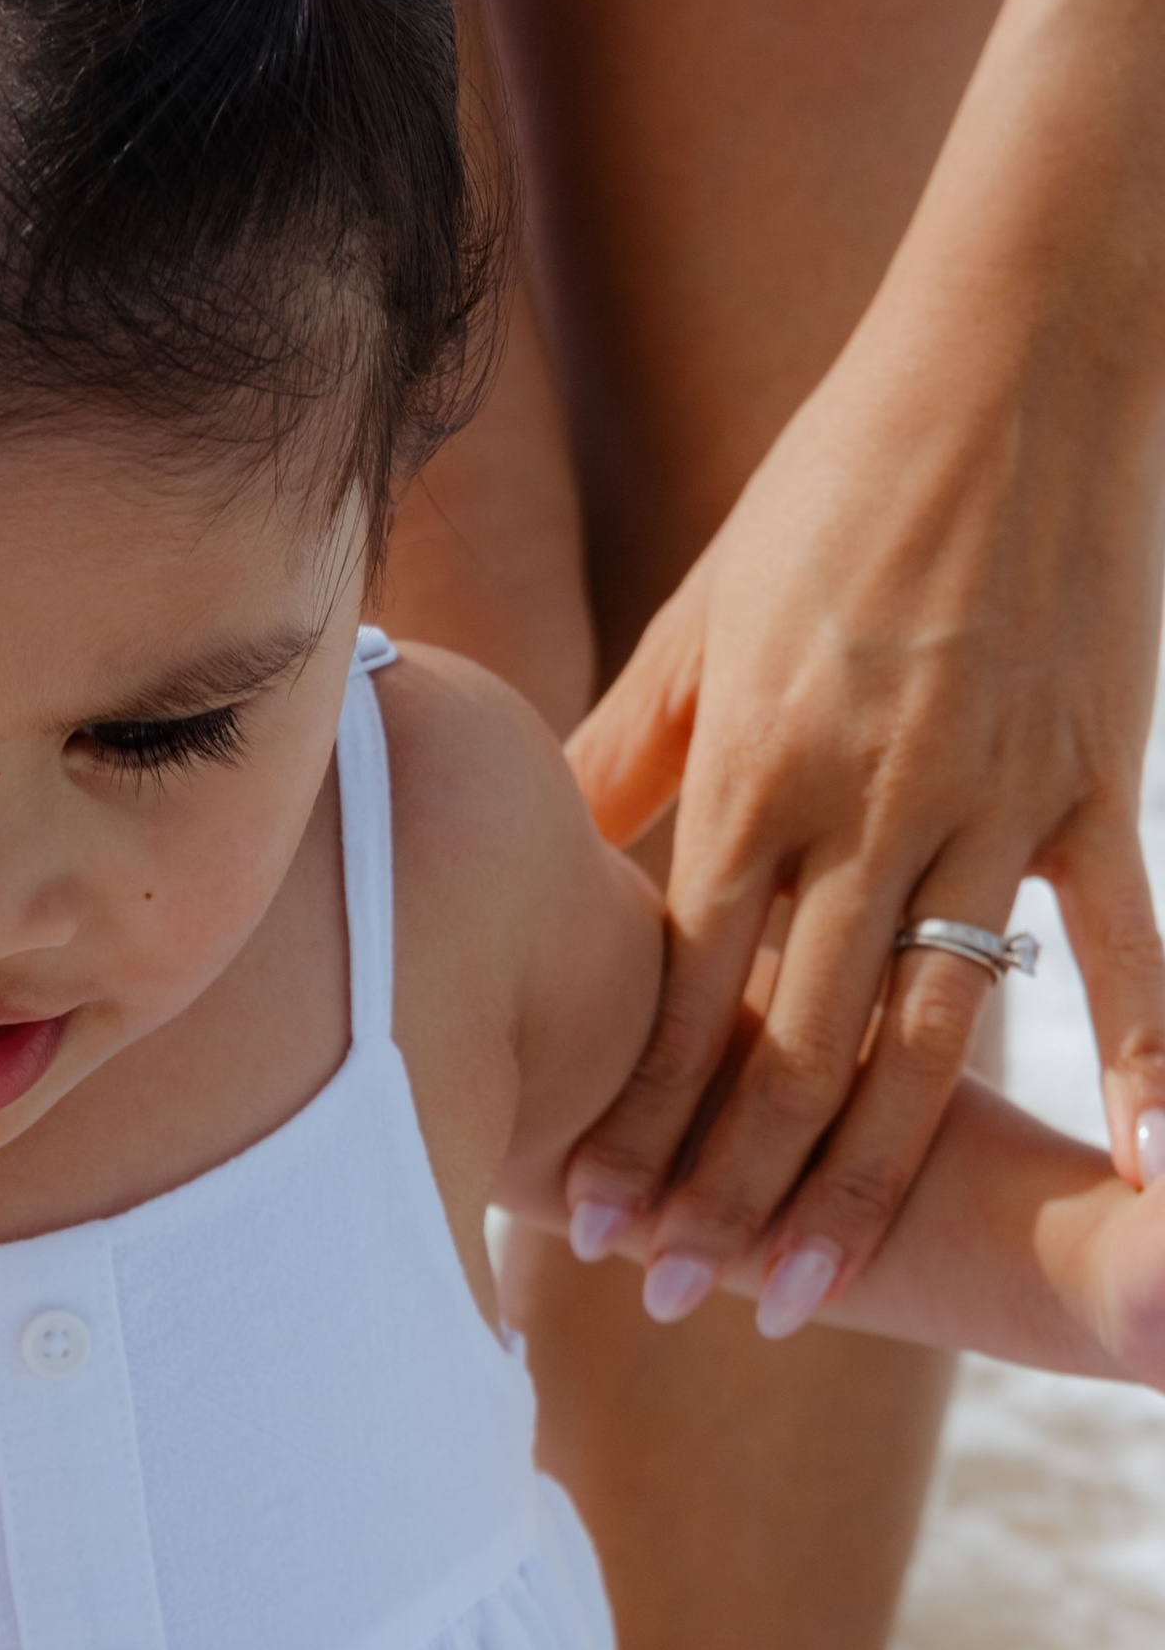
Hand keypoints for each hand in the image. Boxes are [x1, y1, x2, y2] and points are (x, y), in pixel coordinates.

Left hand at [562, 294, 1164, 1337]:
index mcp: (750, 771)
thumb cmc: (838, 479)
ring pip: (917, 1036)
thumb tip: (544, 853)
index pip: (676, 995)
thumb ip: (630, 750)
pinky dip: (1147, 1056)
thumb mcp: (704, 613)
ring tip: (808, 1292)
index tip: (588, 1228)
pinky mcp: (1094, 777)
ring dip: (859, 1180)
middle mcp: (861, 807)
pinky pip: (1123, 943)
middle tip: (680, 1305)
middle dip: (724, 1191)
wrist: (1019, 343)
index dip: (634, 1123)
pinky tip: (1145, 1171)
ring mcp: (988, 801)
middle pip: (782, 1048)